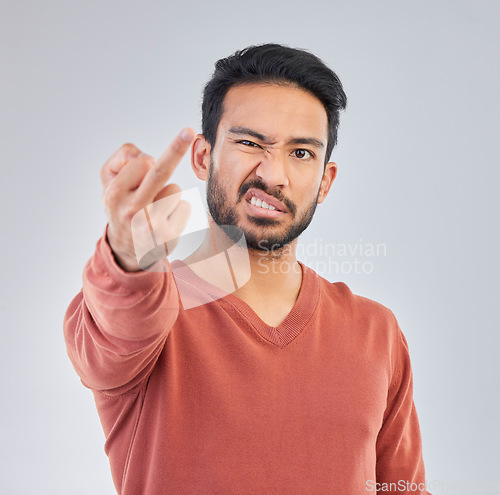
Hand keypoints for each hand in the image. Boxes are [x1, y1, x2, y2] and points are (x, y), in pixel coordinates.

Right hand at [100, 128, 195, 271]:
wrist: (126, 249)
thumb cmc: (121, 204)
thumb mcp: (108, 180)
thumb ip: (122, 158)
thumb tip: (147, 158)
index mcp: (114, 194)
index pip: (142, 163)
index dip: (145, 164)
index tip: (148, 162)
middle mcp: (132, 210)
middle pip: (158, 172)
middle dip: (174, 149)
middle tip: (188, 131)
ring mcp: (152, 225)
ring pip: (175, 188)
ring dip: (168, 193)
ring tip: (154, 207)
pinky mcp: (169, 236)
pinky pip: (185, 206)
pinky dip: (178, 209)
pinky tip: (164, 220)